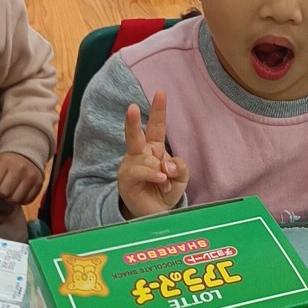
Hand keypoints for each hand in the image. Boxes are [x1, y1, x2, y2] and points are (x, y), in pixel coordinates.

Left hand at [0, 152, 43, 205]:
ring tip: (10, 189)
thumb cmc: (3, 165)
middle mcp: (20, 168)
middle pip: (3, 193)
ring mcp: (31, 176)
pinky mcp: (38, 184)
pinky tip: (19, 191)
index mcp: (5, 161)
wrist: (25, 155)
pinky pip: (26, 201)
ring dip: (10, 197)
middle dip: (0, 192)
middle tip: (2, 185)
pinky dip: (20, 199)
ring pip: (15, 199)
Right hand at [117, 90, 188, 217]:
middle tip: (133, 107)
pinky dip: (153, 175)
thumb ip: (180, 166)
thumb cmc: (166, 191)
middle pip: (135, 135)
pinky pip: (140, 171)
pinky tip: (161, 180)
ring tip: (165, 181)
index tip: (160, 92)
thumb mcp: (181, 177)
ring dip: (160, 170)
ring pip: (146, 159)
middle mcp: (139, 154)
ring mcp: (130, 166)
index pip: (156, 126)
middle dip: (133, 121)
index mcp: (153, 148)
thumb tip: (166, 165)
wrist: (156, 215)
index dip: (158, 110)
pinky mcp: (126, 180)